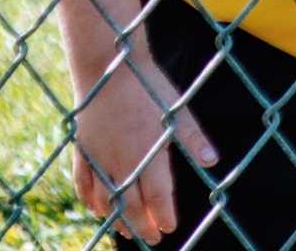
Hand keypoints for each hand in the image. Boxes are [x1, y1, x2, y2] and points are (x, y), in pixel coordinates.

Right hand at [72, 57, 218, 243]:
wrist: (108, 61)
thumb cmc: (145, 82)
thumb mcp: (175, 107)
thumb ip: (192, 137)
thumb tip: (212, 161)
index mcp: (148, 152)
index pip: (157, 196)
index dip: (164, 215)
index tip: (170, 227)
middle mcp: (122, 160)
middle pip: (131, 205)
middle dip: (143, 226)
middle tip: (152, 238)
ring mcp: (99, 155)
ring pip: (106, 199)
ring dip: (116, 218)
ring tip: (126, 231)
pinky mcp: (83, 147)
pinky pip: (83, 182)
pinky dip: (89, 199)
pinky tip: (96, 209)